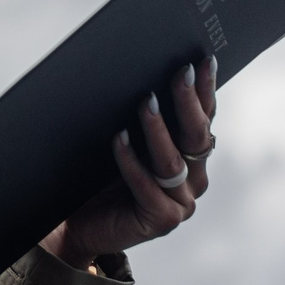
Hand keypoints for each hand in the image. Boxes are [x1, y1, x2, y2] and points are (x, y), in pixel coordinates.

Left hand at [41, 54, 217, 270]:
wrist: (79, 223)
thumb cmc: (101, 177)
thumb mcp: (127, 140)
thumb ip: (142, 116)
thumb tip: (139, 70)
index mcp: (191, 154)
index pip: (204, 116)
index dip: (206, 89)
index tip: (203, 61)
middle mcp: (194, 177)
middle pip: (197, 135)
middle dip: (189, 101)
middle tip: (180, 72)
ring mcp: (181, 201)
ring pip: (172, 161)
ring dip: (158, 129)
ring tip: (147, 102)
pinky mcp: (163, 220)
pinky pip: (147, 186)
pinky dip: (132, 161)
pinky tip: (119, 138)